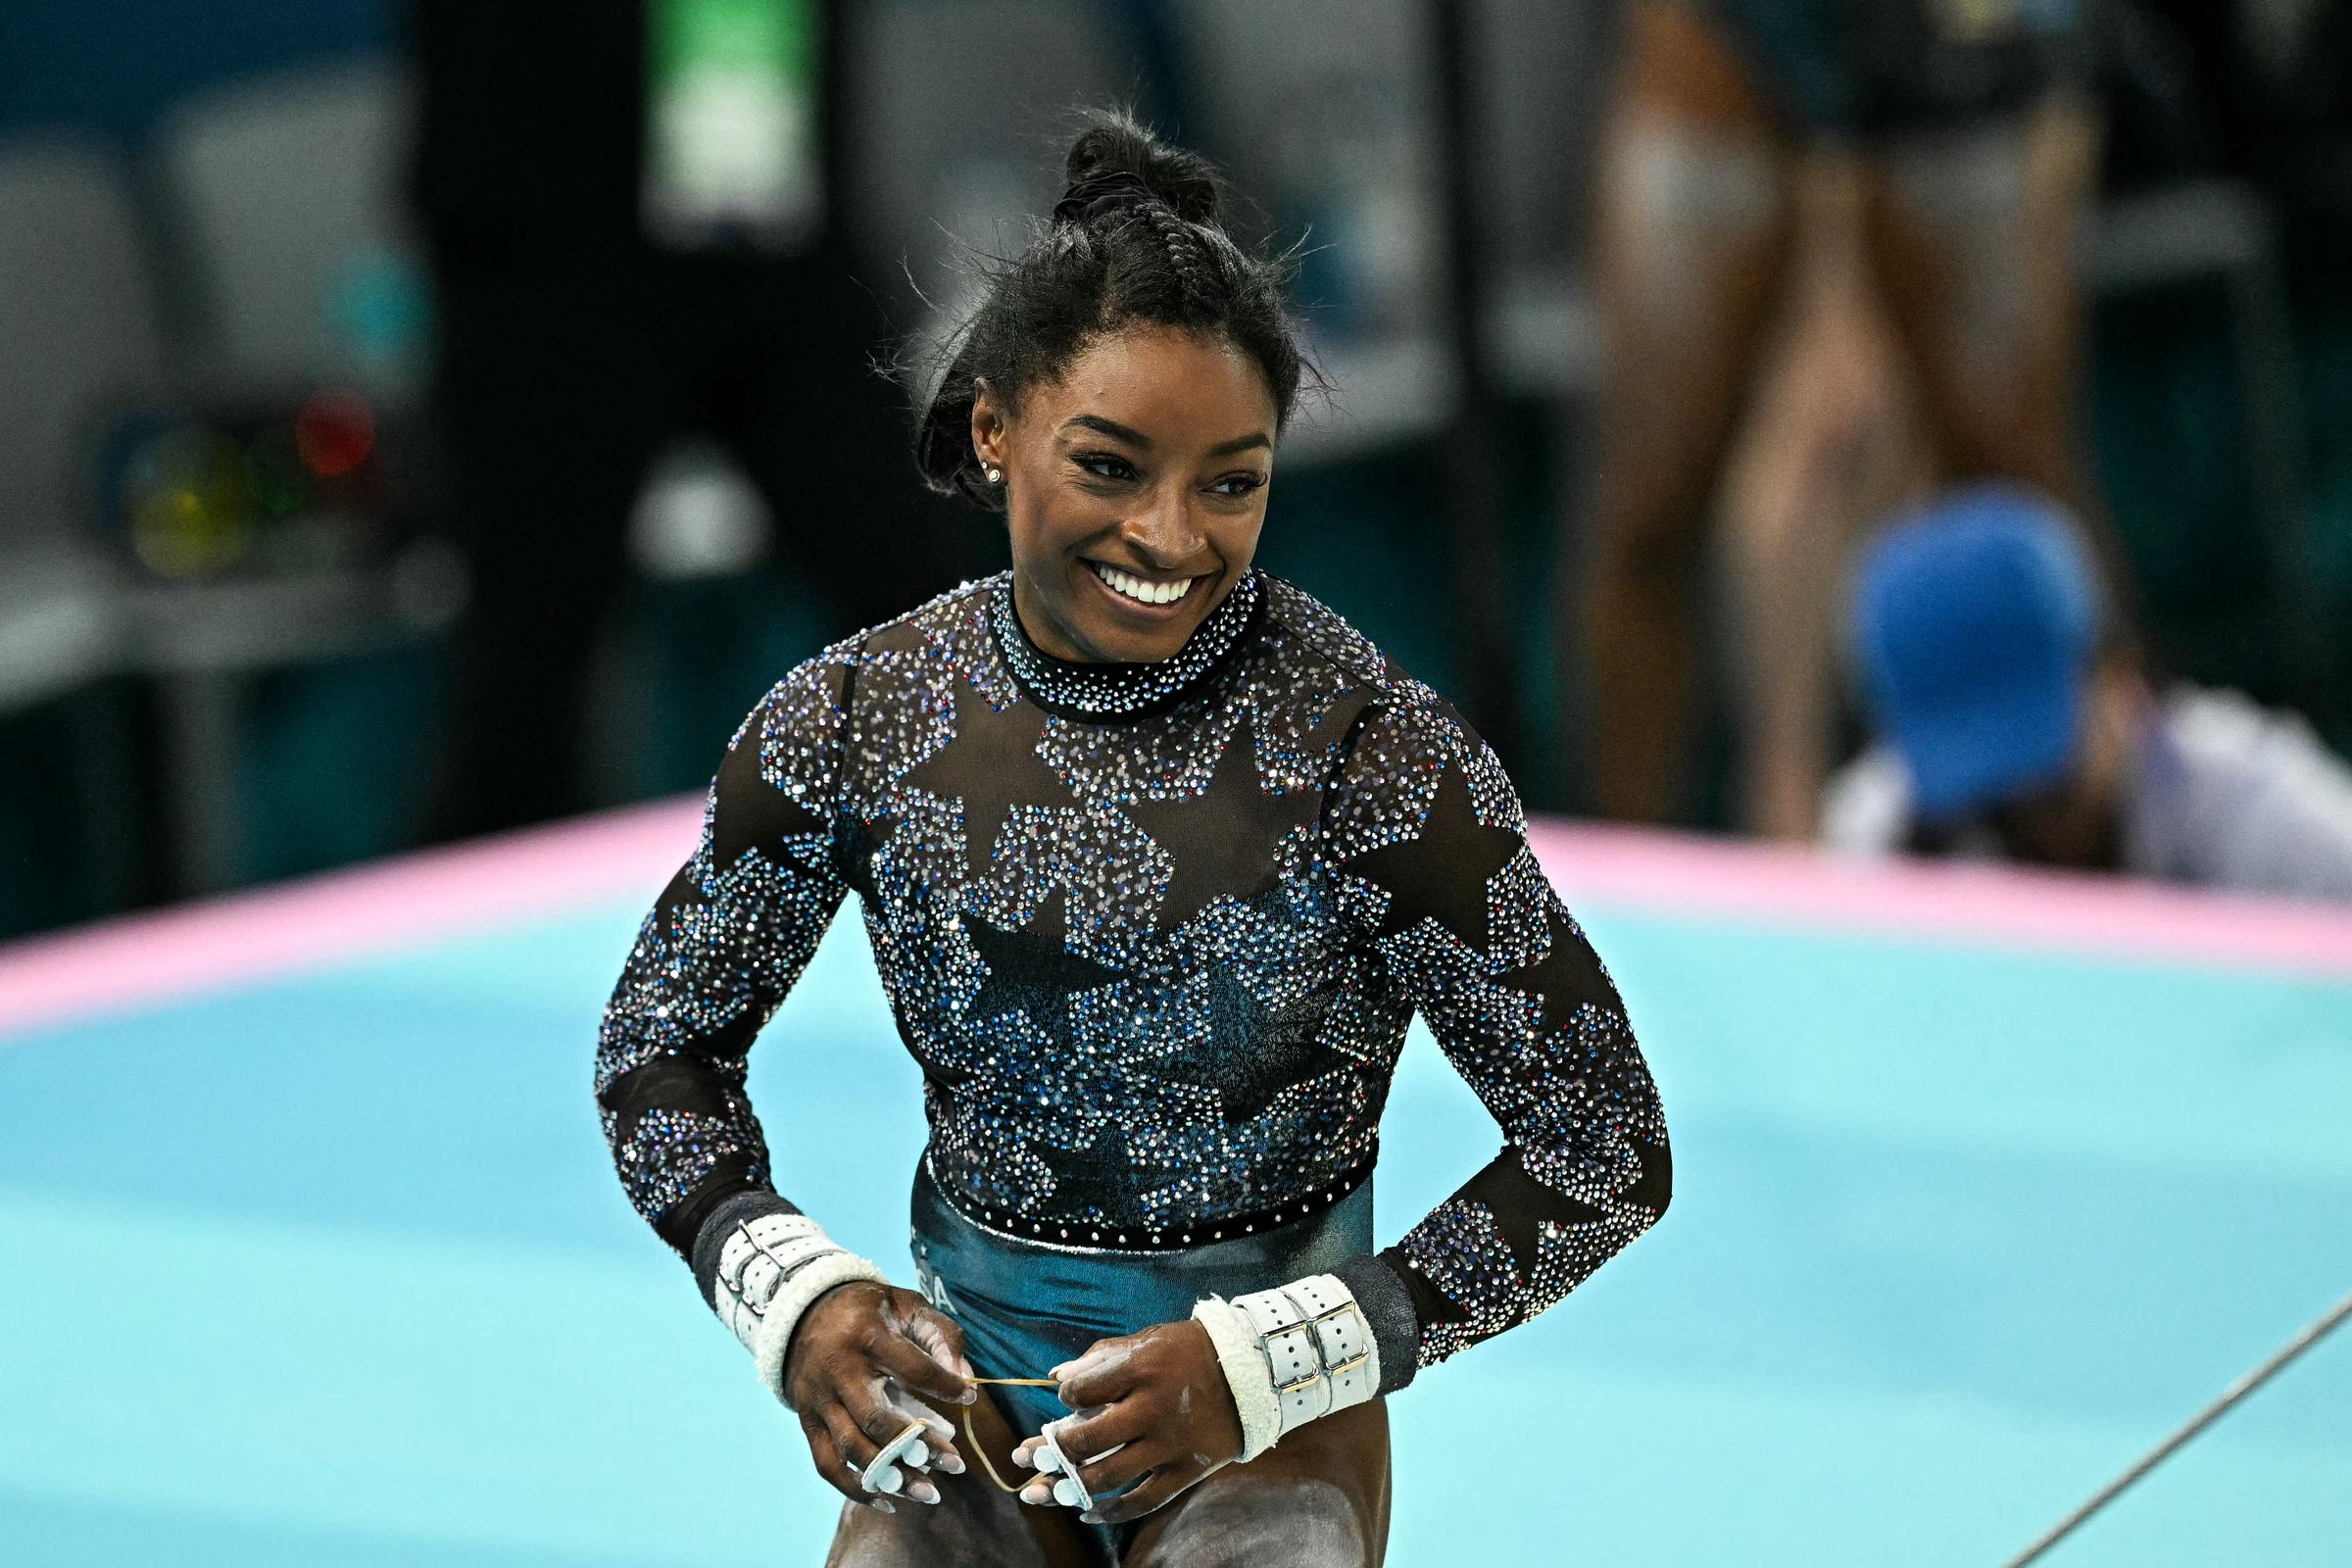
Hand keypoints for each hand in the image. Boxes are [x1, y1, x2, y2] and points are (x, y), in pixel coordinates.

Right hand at [782, 1280, 976, 1513]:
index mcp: (867, 1337)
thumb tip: (965, 1376)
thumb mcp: (907, 1305)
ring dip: (892, 1476)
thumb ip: (941, 1335)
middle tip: (956, 1464)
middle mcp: (838, 1371)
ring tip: (930, 1493)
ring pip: (852, 1449)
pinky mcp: (807, 1422)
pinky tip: (889, 1502)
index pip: (913, 1369)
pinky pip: (827, 1465)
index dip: (946, 1386)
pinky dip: (856, 1490)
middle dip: (919, 1446)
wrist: (807, 1312)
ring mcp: (818, 1400)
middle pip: (876, 1419)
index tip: (970, 1398)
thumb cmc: (871, 1312)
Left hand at [1008, 1319, 1242, 1524]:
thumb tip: (1056, 1379)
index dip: (1064, 1398)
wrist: (1250, 1372)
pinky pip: (1144, 1501)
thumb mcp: (1145, 1341)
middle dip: (1051, 1451)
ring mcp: (1170, 1444)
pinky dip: (1112, 1512)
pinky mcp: (1187, 1469)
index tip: (1064, 1400)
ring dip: (1069, 1487)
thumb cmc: (1187, 1351)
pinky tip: (1088, 1514)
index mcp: (1140, 1368)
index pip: (1081, 1393)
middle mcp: (1152, 1408)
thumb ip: (1098, 1358)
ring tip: (1044, 1491)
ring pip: (1109, 1477)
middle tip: (1029, 1456)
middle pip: (1088, 1441)